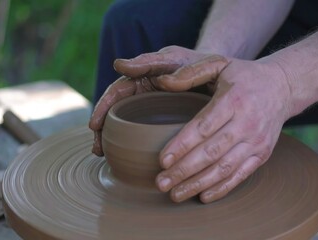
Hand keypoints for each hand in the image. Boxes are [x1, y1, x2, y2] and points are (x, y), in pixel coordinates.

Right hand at [89, 46, 227, 155]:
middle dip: (103, 131)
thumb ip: (150, 62)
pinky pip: (147, 136)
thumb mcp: (176, 60)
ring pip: (129, 127)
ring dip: (115, 142)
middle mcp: (145, 95)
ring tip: (105, 158)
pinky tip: (130, 163)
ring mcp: (155, 111)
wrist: (223, 76)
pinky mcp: (166, 125)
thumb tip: (118, 65)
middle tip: (97, 150)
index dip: (103, 107)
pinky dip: (136, 148)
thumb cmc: (196, 63)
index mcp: (143, 78)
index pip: (116, 92)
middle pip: (117, 113)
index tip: (94, 125)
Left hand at [154, 58, 292, 202]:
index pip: (204, 127)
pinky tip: (202, 197)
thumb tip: (162, 81)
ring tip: (175, 195)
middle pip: (211, 152)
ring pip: (224, 168)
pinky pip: (241, 175)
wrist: (282, 87)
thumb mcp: (219, 63)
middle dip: (184, 171)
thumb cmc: (243, 76)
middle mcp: (247, 123)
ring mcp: (257, 141)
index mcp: (233, 99)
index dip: (182, 145)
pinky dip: (221, 188)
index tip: (162, 160)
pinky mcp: (263, 154)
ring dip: (198, 184)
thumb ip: (191, 72)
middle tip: (161, 183)